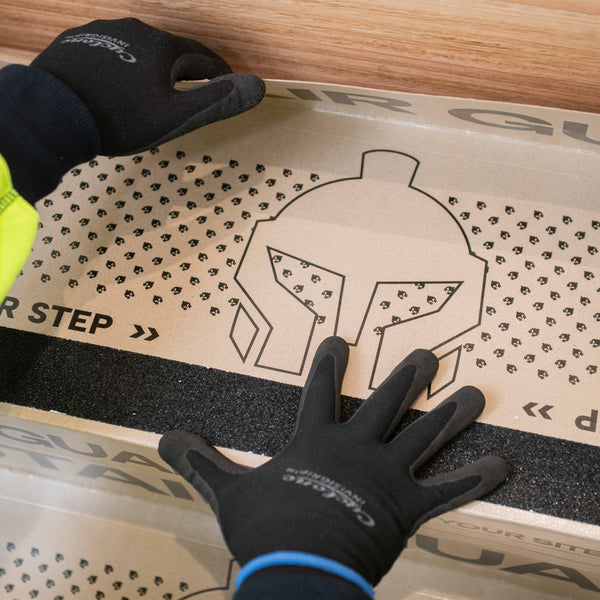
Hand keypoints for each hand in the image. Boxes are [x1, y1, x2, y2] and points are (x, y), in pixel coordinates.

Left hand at [31, 18, 264, 154]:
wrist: (56, 112)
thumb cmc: (122, 118)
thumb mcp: (176, 116)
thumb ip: (217, 100)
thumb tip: (258, 87)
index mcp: (163, 47)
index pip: (203, 58)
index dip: (219, 73)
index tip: (226, 83)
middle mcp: (134, 30)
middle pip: (170, 53)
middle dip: (182, 72)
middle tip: (186, 94)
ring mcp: (102, 32)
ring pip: (138, 52)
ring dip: (149, 69)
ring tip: (148, 93)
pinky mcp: (77, 42)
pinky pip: (111, 54)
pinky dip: (121, 69)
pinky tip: (115, 86)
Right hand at [159, 336, 508, 586]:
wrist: (303, 571)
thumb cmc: (268, 530)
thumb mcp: (228, 494)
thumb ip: (201, 462)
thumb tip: (163, 439)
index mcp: (317, 441)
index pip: (320, 389)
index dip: (329, 362)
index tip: (339, 338)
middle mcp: (358, 448)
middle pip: (387, 402)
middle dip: (408, 376)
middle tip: (430, 353)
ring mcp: (388, 475)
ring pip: (424, 436)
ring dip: (450, 414)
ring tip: (473, 394)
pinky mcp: (409, 507)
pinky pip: (447, 491)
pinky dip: (474, 478)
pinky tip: (503, 465)